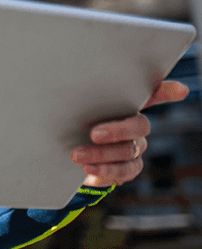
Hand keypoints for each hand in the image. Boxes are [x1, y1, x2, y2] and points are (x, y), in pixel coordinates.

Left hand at [71, 79, 188, 186]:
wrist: (69, 152)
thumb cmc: (74, 123)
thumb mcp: (73, 108)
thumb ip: (80, 98)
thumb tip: (70, 76)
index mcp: (125, 105)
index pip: (152, 95)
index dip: (167, 91)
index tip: (180, 90)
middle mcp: (136, 125)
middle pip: (138, 126)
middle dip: (117, 131)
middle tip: (93, 134)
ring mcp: (135, 147)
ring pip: (128, 151)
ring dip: (101, 155)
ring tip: (77, 156)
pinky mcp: (128, 168)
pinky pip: (123, 171)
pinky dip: (105, 171)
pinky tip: (89, 170)